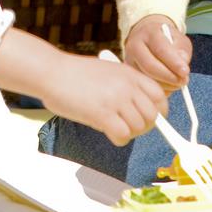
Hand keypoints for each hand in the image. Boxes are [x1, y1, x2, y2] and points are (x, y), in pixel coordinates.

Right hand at [40, 55, 168, 145]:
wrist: (51, 72)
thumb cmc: (75, 74)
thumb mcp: (108, 71)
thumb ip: (125, 85)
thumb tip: (139, 107)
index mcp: (130, 73)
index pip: (159, 96)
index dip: (158, 112)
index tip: (149, 119)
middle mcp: (127, 85)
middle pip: (152, 116)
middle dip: (143, 126)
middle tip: (128, 127)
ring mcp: (116, 99)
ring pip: (139, 127)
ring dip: (129, 133)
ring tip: (114, 128)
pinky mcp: (102, 114)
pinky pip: (123, 135)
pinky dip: (118, 139)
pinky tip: (108, 133)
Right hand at [123, 15, 190, 90]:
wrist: (147, 38)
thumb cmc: (166, 40)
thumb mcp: (178, 39)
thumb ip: (182, 50)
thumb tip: (182, 64)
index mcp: (149, 33)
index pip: (161, 49)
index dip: (174, 62)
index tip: (185, 72)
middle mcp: (135, 45)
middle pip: (150, 66)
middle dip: (169, 77)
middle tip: (183, 81)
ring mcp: (129, 60)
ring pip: (146, 78)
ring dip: (165, 85)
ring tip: (176, 83)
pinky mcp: (129, 73)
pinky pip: (143, 86)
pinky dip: (158, 89)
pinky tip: (167, 85)